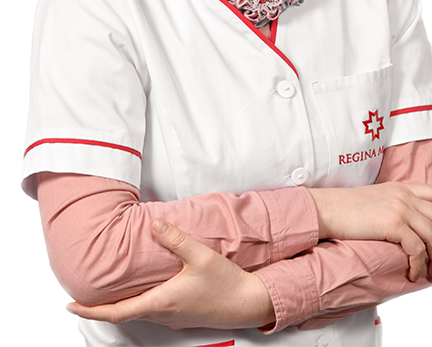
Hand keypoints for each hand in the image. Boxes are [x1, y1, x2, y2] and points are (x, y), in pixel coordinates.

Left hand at [66, 219, 274, 328]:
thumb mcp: (200, 256)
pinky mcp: (182, 315)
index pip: (116, 311)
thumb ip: (175, 239)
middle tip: (83, 295)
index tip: (71, 305)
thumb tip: (154, 225)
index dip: (90, 310)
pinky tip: (143, 288)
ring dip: (120, 304)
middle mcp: (163, 313)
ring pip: (138, 311)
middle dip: (100, 307)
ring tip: (107, 290)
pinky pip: (153, 310)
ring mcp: (173, 317)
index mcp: (161, 301)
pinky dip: (138, 301)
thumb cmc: (226, 283)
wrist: (248, 303)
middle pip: (123, 313)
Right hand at [308, 182, 431, 281]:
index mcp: (401, 187)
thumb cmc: (346, 208)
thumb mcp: (376, 198)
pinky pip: (417, 249)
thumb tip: (411, 225)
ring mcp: (399, 208)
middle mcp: (404, 195)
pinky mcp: (392, 224)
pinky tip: (414, 272)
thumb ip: (396, 203)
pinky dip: (420, 264)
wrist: (327, 209)